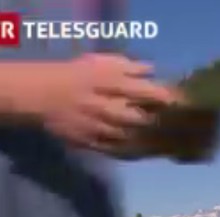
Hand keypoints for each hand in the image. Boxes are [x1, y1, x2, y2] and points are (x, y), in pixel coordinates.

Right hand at [30, 53, 182, 154]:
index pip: (140, 90)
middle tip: (180, 126)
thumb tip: (151, 69)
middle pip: (137, 117)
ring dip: (149, 140)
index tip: (182, 101)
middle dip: (159, 123)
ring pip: (128, 136)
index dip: (163, 97)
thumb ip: (126, 66)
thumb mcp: (99, 62)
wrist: (38, 95)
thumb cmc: (74, 75)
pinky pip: (114, 150)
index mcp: (106, 83)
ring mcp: (96, 126)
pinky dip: (131, 151)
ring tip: (169, 142)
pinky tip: (145, 151)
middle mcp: (103, 105)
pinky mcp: (88, 142)